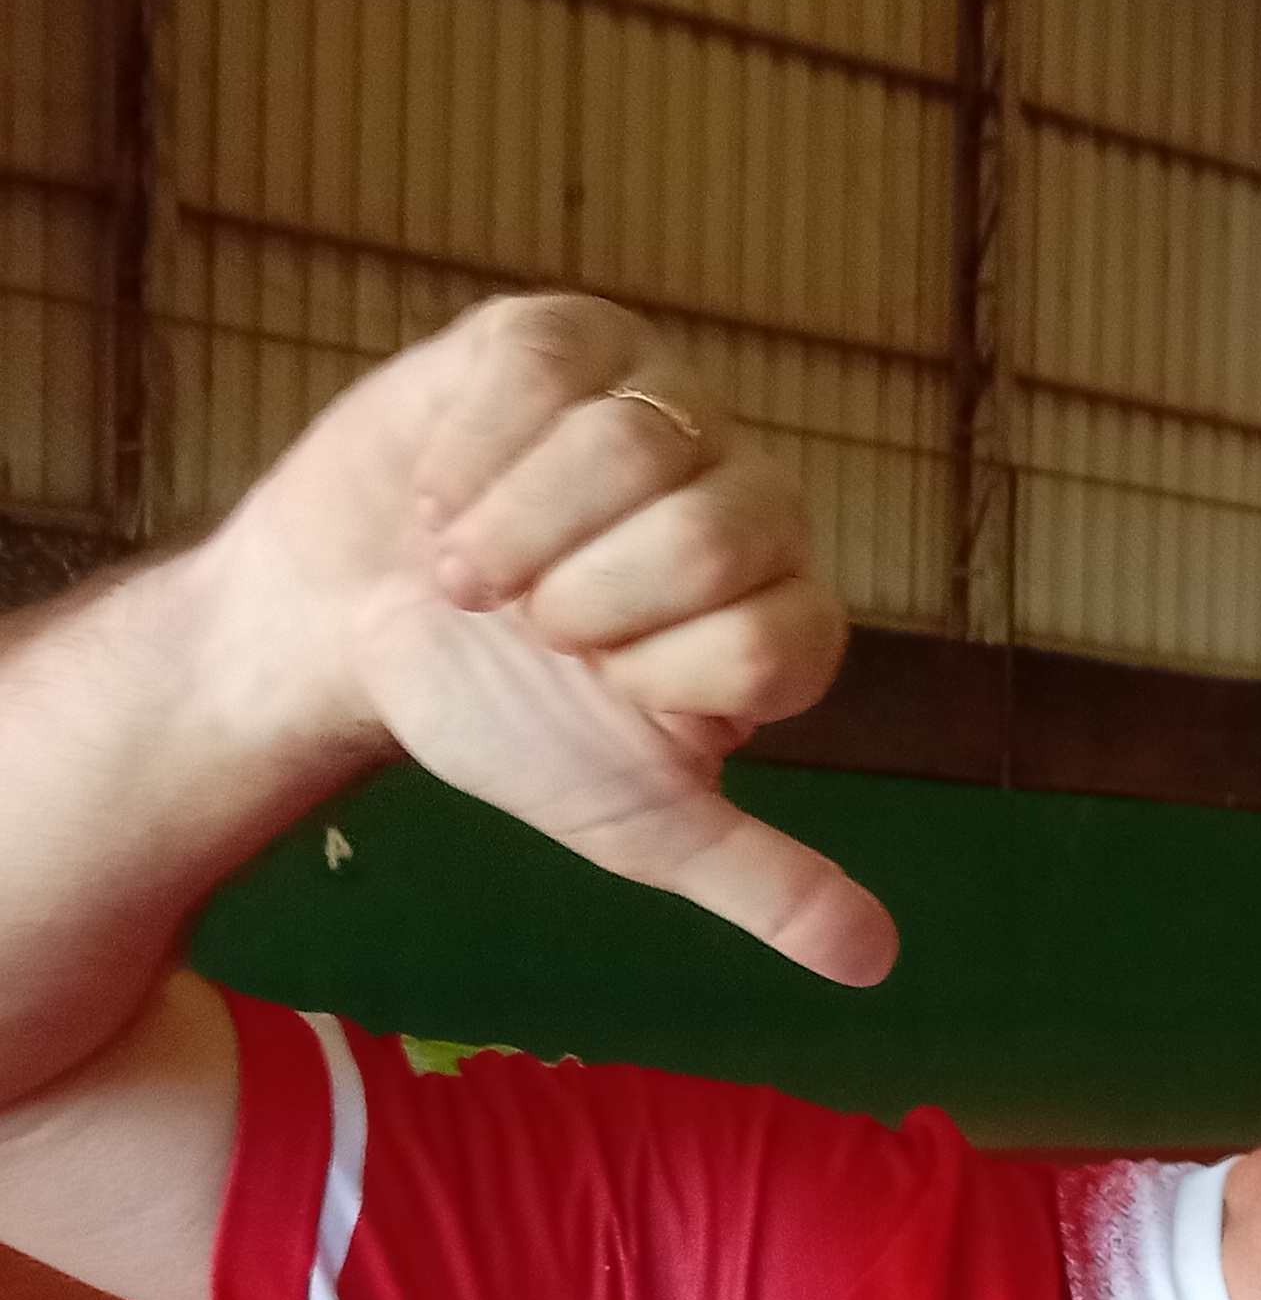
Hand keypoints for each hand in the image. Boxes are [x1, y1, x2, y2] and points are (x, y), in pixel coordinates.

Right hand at [190, 294, 889, 983]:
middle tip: (533, 627)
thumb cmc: (505, 717)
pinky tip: (442, 492)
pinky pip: (543, 372)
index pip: (781, 639)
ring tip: (473, 568)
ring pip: (629, 444)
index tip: (603, 689)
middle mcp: (752, 498)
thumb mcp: (636, 819)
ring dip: (517, 530)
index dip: (665, 674)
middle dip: (589, 600)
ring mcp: (664, 403)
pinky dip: (469, 453)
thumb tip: (873, 963)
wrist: (349, 631)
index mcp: (785, 612)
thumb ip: (760, 880)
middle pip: (719, 531)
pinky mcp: (567, 337)